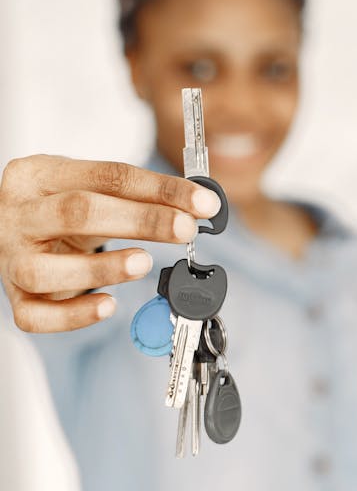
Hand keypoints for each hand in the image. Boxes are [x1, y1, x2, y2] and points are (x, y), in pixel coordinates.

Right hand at [0, 155, 221, 331]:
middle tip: (185, 229)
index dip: (161, 189)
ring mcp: (10, 258)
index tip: (203, 203)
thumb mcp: (95, 189)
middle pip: (78, 213)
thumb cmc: (64, 209)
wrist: (17, 231)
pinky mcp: (14, 297)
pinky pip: (36, 316)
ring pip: (45, 269)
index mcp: (39, 175)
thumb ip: (142, 195)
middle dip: (141, 221)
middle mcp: (18, 214)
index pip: (107, 175)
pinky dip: (75, 315)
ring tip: (144, 264)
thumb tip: (200, 206)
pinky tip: (108, 306)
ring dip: (103, 268)